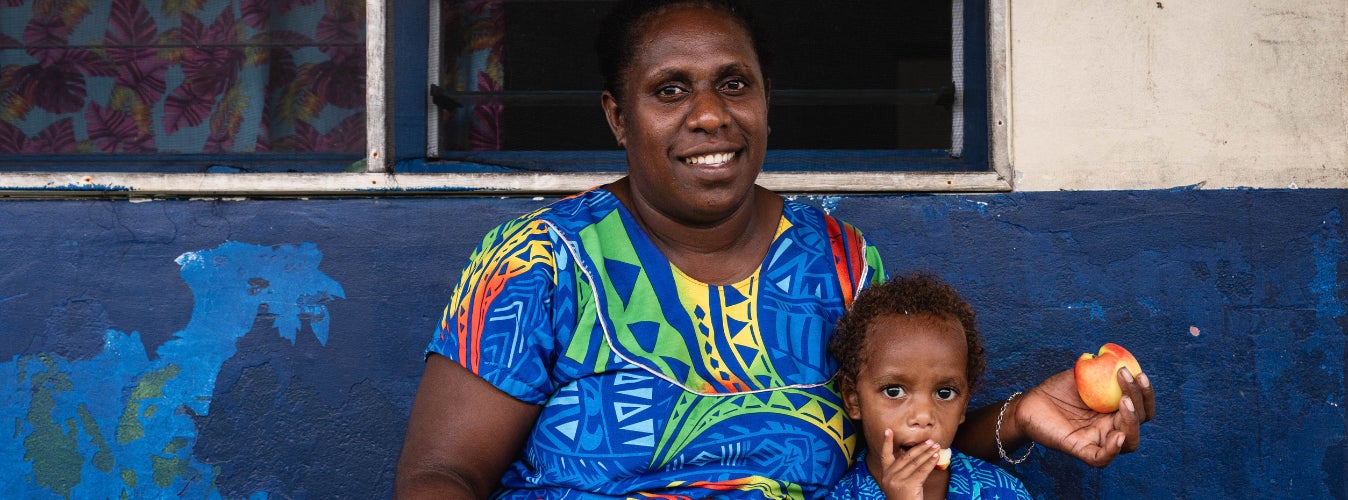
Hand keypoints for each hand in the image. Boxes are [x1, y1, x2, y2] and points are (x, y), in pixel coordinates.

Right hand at [875, 430, 940, 499]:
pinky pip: (922, 471)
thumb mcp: (899, 484)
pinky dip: (930, 462)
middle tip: (931, 441)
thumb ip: (903, 471)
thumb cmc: (904, 499)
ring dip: (928, 453)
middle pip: (906, 457)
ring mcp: (897, 480)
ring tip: (936, 446)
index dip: (886, 442)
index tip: (888, 430)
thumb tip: (917, 455)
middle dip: (920, 447)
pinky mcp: (907, 485)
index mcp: (885, 474)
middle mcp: (889, 476)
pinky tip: (936, 457)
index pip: (884, 455)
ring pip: (915, 462)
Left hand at [1012, 366, 1154, 466]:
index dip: (1146, 393)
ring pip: (1128, 442)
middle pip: (1139, 423)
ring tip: (1123, 401)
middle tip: (1125, 377)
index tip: (1140, 374)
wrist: (1029, 403)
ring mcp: (1097, 440)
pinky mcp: (1080, 450)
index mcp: (1115, 412)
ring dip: (1132, 422)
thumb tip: (1117, 355)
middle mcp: (1110, 427)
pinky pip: (1102, 458)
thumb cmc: (1056, 390)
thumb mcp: (1082, 375)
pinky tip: (1118, 435)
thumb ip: (1101, 367)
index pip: (1142, 408)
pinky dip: (1113, 450)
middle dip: (1139, 400)